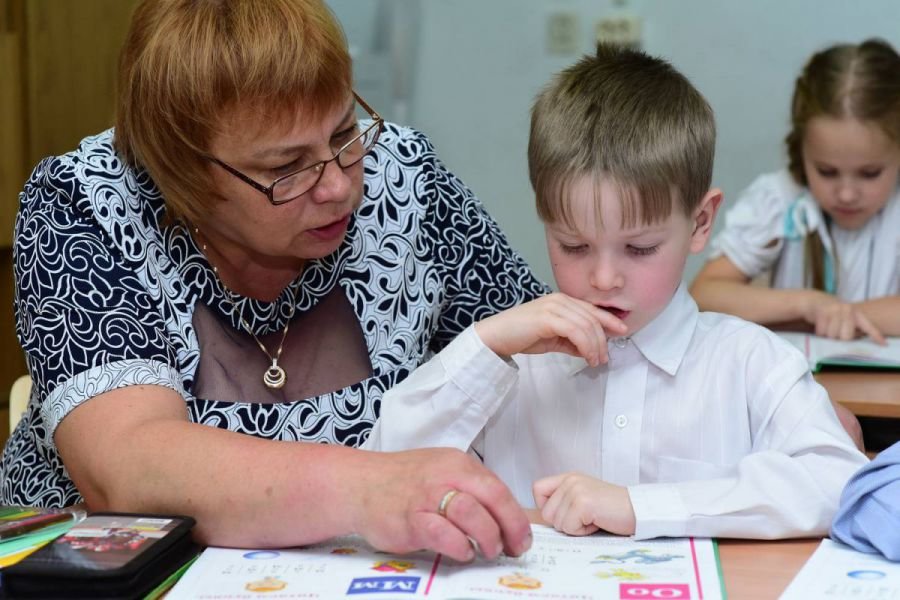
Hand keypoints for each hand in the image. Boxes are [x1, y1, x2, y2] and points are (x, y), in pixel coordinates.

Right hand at [350, 448, 531, 561]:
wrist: (359, 484)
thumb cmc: (402, 482)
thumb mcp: (440, 472)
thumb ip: (469, 489)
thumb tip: (502, 518)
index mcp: (457, 464)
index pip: (498, 488)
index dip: (516, 517)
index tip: (522, 538)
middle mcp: (444, 475)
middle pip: (491, 497)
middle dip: (509, 527)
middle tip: (512, 548)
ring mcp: (426, 497)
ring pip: (471, 513)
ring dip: (487, 536)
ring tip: (487, 550)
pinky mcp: (409, 519)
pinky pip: (442, 533)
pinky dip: (458, 545)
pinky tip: (461, 551)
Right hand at [475, 293, 627, 366]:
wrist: (496, 336)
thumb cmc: (520, 336)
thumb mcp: (552, 338)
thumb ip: (570, 340)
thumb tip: (588, 349)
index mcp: (561, 301)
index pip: (591, 309)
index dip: (609, 320)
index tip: (622, 332)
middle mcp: (559, 300)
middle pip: (592, 318)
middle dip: (603, 339)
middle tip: (604, 357)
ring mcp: (554, 307)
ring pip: (587, 326)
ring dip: (595, 346)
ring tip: (596, 361)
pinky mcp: (548, 318)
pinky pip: (576, 332)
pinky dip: (586, 346)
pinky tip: (587, 357)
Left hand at [533, 472, 635, 535]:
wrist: (638, 510)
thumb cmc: (612, 509)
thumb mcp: (583, 497)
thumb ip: (563, 501)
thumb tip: (543, 517)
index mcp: (568, 477)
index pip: (537, 489)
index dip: (547, 507)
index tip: (567, 512)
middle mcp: (569, 480)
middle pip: (546, 513)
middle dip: (565, 522)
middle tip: (587, 517)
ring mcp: (575, 490)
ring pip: (557, 523)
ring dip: (576, 527)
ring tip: (594, 518)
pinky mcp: (583, 503)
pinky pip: (569, 527)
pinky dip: (583, 531)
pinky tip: (597, 521)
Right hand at [801, 291, 885, 344]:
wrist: (813, 299)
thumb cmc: (831, 312)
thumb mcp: (844, 316)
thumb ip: (851, 326)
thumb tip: (854, 340)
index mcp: (856, 313)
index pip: (868, 326)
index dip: (875, 335)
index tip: (883, 344)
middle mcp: (847, 310)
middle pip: (846, 337)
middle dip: (839, 338)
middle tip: (835, 331)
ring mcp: (835, 310)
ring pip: (832, 336)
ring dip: (827, 335)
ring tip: (826, 326)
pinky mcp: (822, 312)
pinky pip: (821, 332)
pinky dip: (819, 332)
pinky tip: (819, 325)